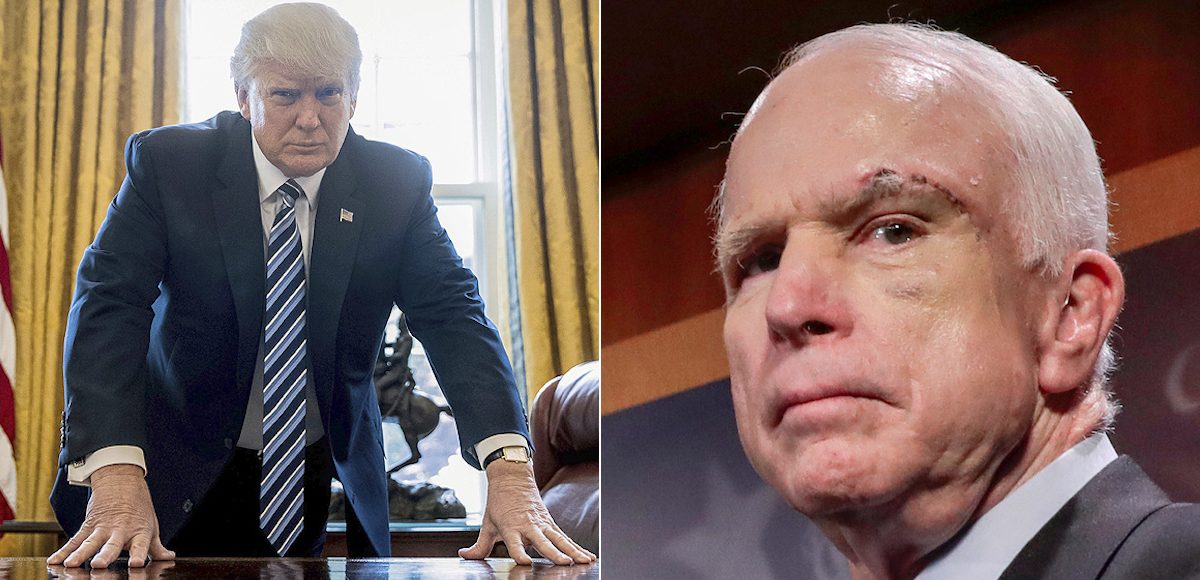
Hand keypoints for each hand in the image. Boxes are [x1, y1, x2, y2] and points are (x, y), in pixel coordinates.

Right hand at [47, 464, 175, 567]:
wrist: (120, 480)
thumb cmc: (138, 507)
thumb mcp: (150, 526)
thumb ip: (156, 546)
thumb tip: (168, 558)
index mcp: (139, 532)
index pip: (140, 545)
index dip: (139, 555)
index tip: (136, 564)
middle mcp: (120, 531)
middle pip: (112, 545)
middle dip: (105, 555)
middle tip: (98, 564)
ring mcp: (102, 528)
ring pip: (89, 543)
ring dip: (79, 554)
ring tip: (71, 564)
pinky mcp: (88, 526)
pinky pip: (74, 540)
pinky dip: (63, 551)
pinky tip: (54, 561)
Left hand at [459, 460, 595, 565]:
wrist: (513, 478)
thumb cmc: (499, 503)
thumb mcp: (487, 524)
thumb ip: (479, 545)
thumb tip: (464, 556)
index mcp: (510, 527)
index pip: (514, 543)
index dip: (519, 552)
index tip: (525, 562)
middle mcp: (528, 525)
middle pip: (543, 541)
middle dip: (554, 552)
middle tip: (564, 562)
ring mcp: (542, 524)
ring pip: (560, 539)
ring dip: (572, 551)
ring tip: (583, 561)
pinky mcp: (551, 523)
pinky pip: (565, 538)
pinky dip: (577, 547)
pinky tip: (587, 557)